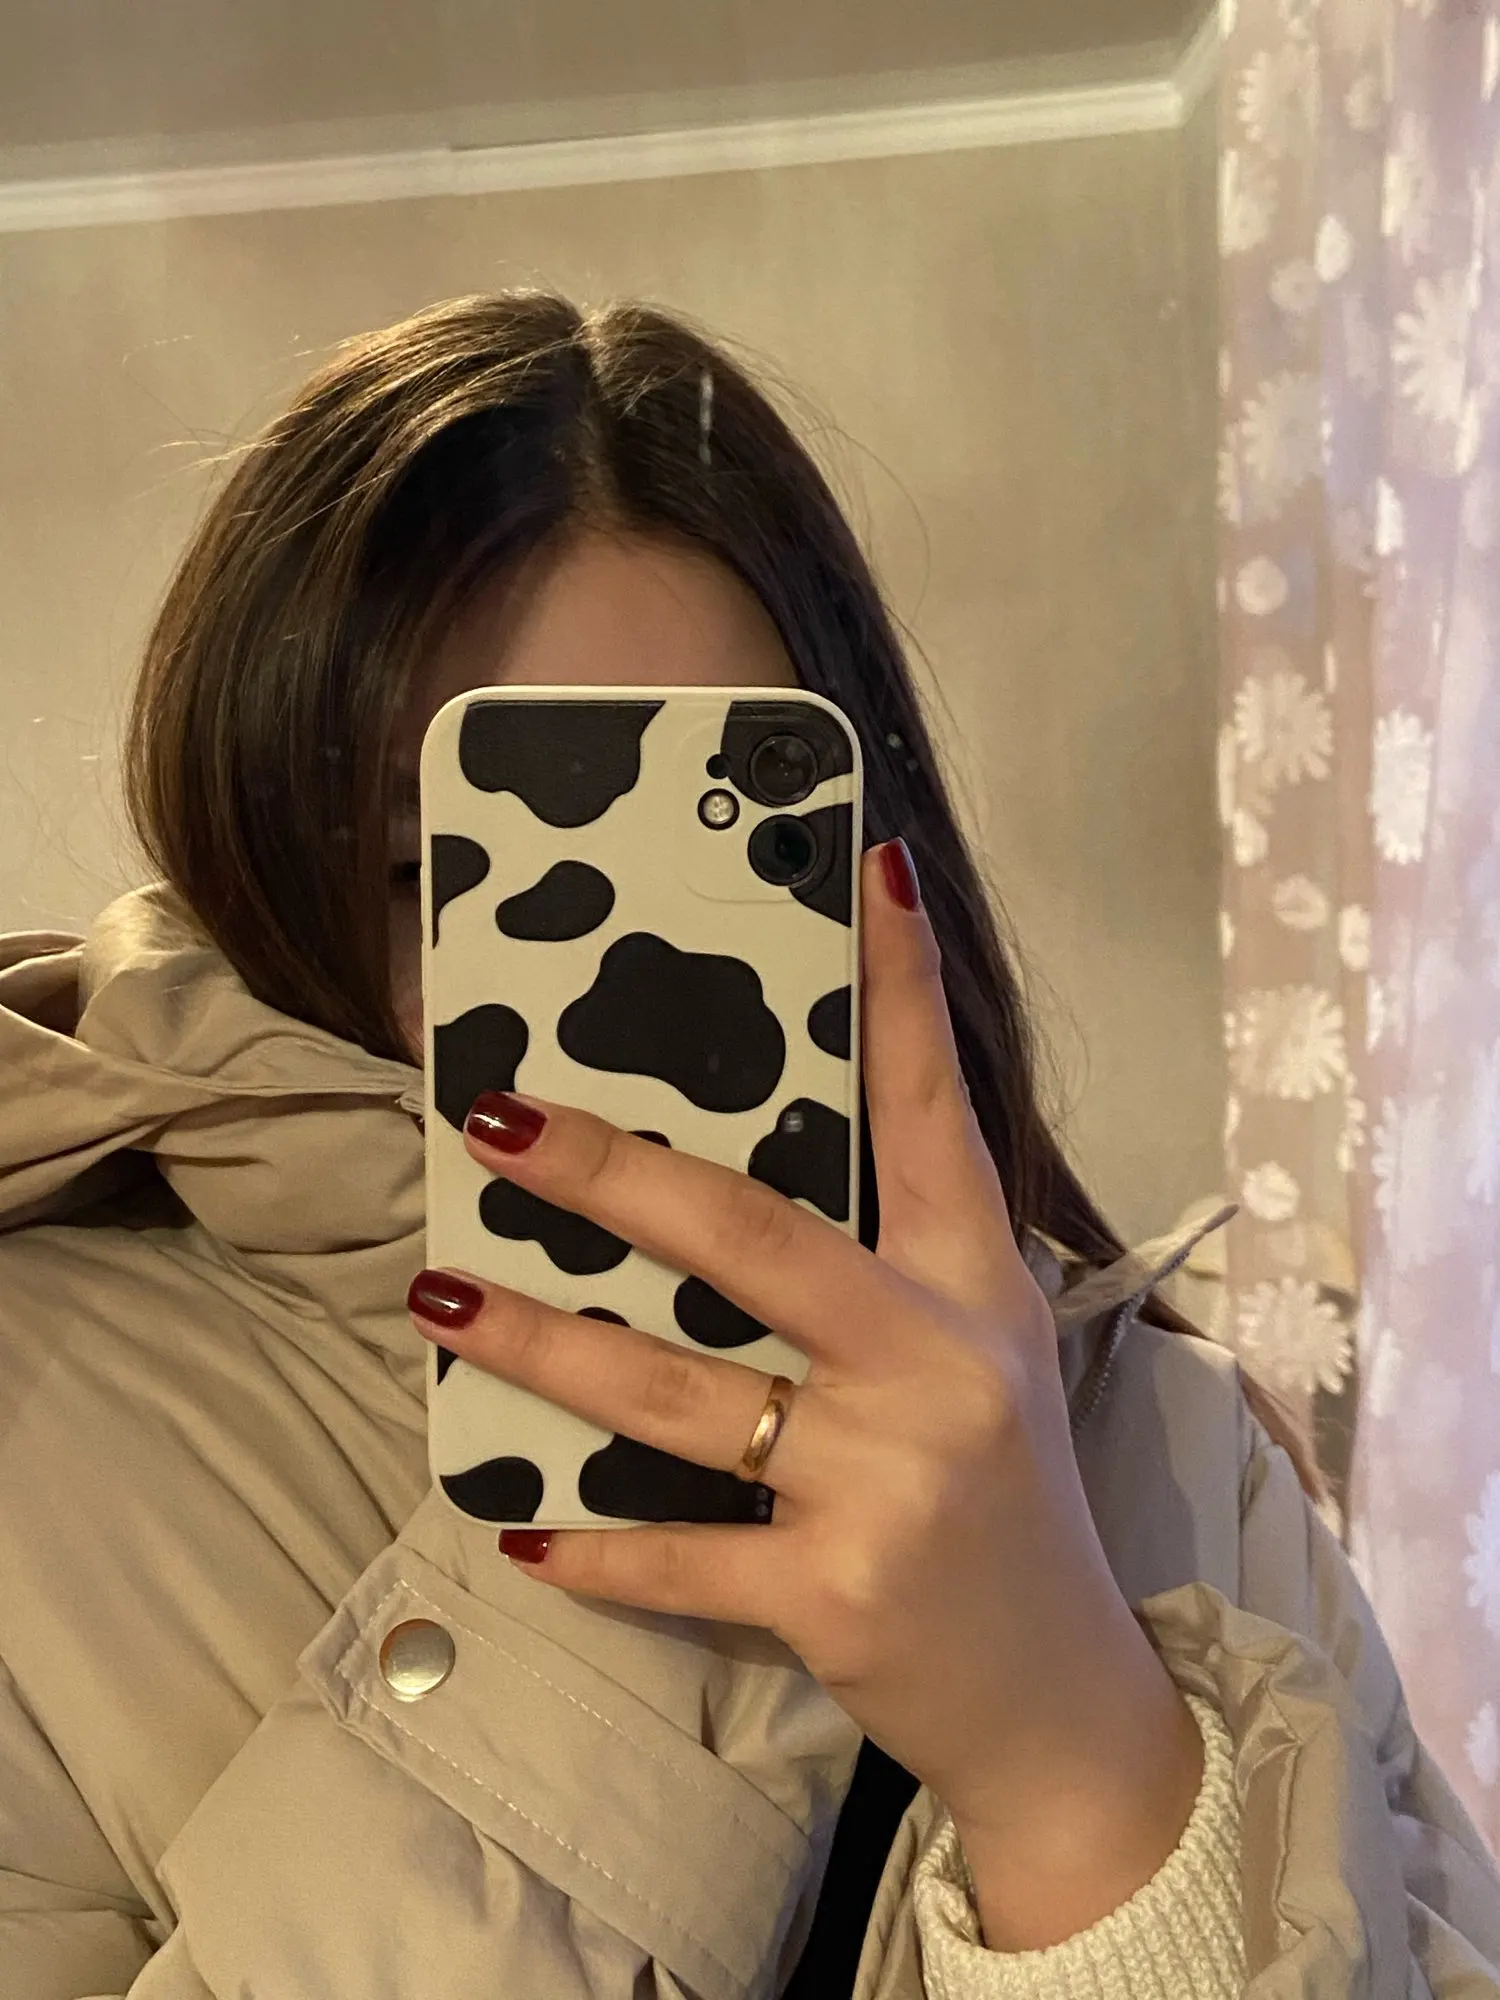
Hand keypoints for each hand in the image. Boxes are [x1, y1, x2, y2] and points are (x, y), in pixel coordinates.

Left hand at [408, 839, 1202, 1948]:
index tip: (870, 869)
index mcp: (974, 1286)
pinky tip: (514, 1527)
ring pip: (675, 1392)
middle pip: (751, 1237)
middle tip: (496, 1118)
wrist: (1061, 1693)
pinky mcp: (836, 1591)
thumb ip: (885, 1273)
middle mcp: (937, 1364)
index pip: (936, 1110)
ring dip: (539, 1344)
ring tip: (436, 1294)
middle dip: (611, 1172)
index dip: (905, 987)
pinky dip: (593, 1549)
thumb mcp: (979, 1357)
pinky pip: (681, 1559)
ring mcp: (887, 1479)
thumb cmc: (1008, 1498)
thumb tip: (719, 1188)